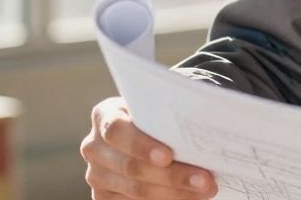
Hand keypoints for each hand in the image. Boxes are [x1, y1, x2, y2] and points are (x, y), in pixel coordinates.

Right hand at [81, 97, 216, 198]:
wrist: (145, 132)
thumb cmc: (157, 116)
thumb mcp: (158, 110)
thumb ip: (169, 117)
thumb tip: (206, 130)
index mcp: (105, 116)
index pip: (117, 131)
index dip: (142, 146)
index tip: (168, 156)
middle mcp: (95, 147)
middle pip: (131, 167)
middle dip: (172, 175)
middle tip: (205, 180)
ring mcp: (96, 174)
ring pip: (136, 190)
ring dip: (174, 193)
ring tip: (205, 190)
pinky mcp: (103, 196)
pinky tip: (187, 198)